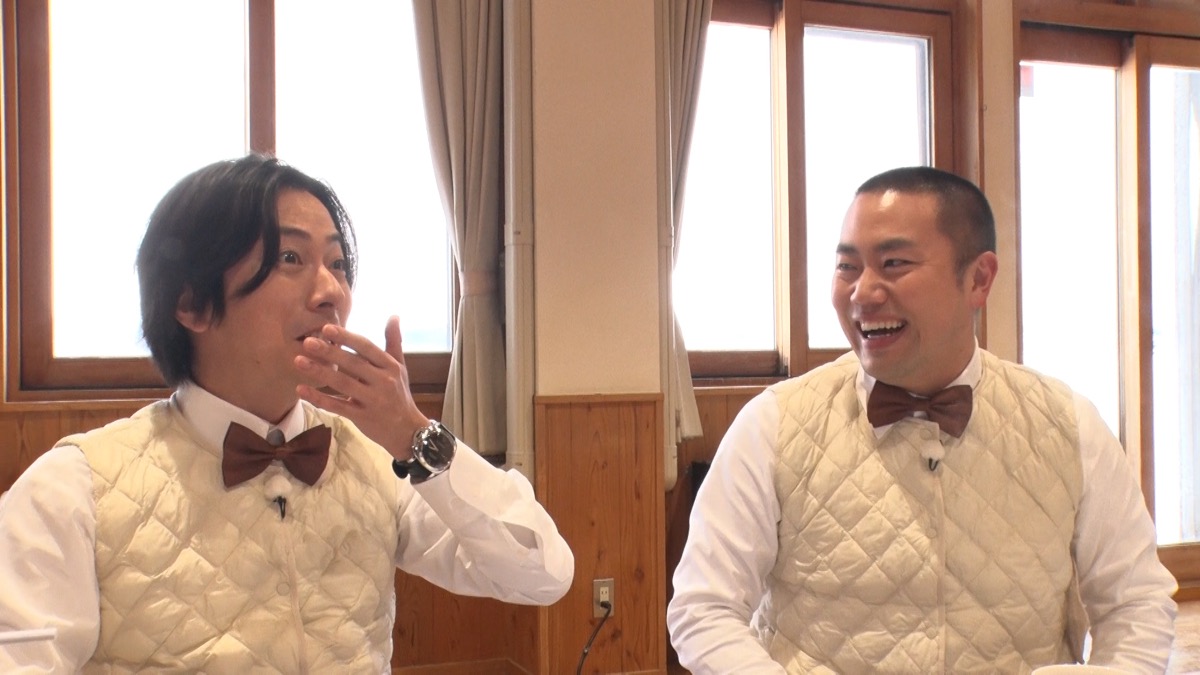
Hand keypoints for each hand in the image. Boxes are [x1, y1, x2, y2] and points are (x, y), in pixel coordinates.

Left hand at [294, 315, 428, 459]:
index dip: (347, 338)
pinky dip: (318, 398)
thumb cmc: (400, 395)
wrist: (407, 431)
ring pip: (342, 384)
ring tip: (298, 361)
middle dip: (329, 352)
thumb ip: (394, 342)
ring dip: (319, 372)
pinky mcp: (361, 417)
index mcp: (390, 366)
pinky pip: (337, 406)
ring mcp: (372, 400)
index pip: (366, 348)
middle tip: (307, 342)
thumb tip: (394, 316)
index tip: (327, 329)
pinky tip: (301, 390)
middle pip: (352, 364)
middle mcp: (383, 381)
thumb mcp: (400, 367)